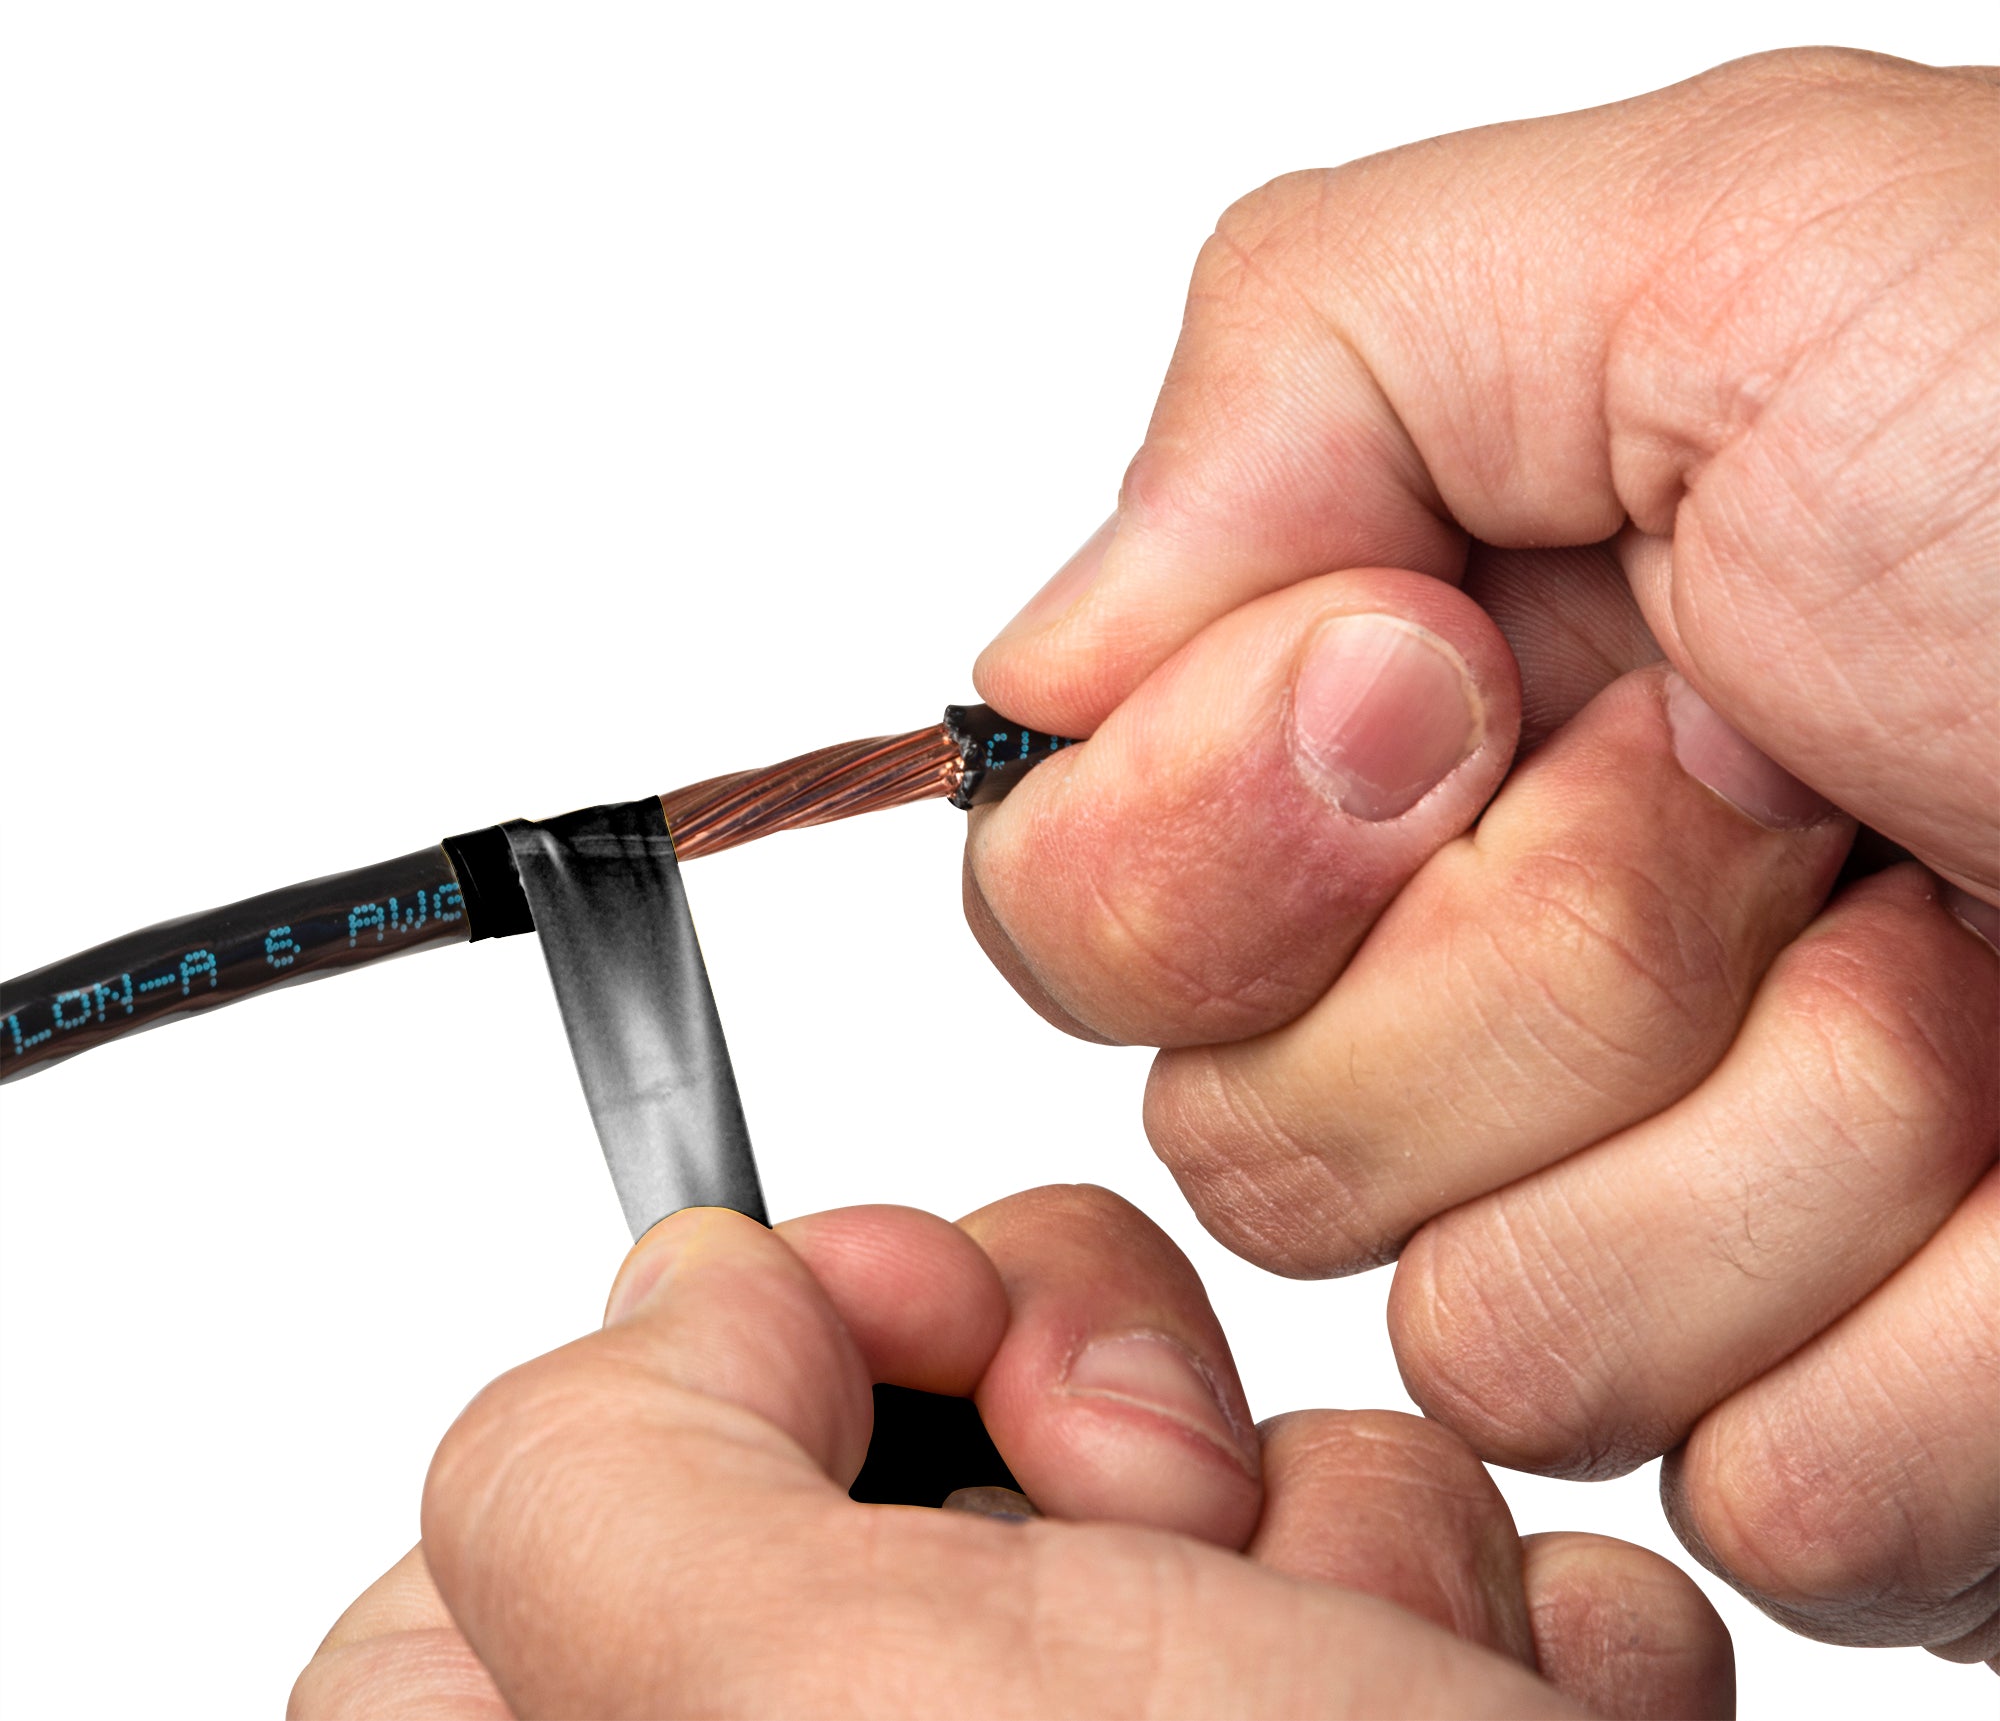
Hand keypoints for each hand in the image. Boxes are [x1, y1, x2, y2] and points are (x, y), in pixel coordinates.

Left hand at [289, 1190, 1729, 1717]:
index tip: (918, 1327)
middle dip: (1108, 1408)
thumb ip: (599, 1478)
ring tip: (1384, 1699)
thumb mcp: (792, 1720)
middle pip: (948, 1411)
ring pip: (1215, 1463)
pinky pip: (1431, 1563)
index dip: (772, 1330)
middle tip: (1165, 1539)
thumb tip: (694, 1297)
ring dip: (1342, 1542)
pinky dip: (1505, 1631)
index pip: (611, 1457)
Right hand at [965, 48, 1998, 1665]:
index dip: (1216, 832)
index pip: (1069, 911)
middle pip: (1250, 1134)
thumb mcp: (1710, 239)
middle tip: (1791, 792)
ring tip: (1980, 955)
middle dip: (1546, 957)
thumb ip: (1296, 370)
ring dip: (1790, 1125)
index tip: (1442, 693)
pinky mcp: (1842, 1446)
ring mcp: (1661, 1233)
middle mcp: (1490, 990)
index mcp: (1405, 740)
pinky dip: (1954, 1334)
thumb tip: (1052, 690)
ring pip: (1489, 1337)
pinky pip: (1747, 1502)